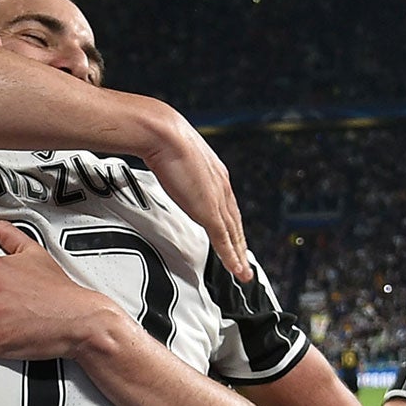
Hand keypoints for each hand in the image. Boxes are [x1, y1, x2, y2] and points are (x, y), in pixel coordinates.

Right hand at [142, 107, 249, 281]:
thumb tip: (164, 162)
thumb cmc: (162, 137)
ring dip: (239, 255)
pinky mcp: (209, 210)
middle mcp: (222, 186)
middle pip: (235, 222)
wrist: (163, 134)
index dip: (231, 222)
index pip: (227, 204)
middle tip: (243, 259)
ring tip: (242, 272)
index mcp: (215, 172)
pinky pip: (224, 239)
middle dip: (240, 242)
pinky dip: (231, 256)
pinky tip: (236, 269)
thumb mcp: (174, 153)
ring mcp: (217, 199)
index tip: (232, 234)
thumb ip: (176, 165)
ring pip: (233, 234)